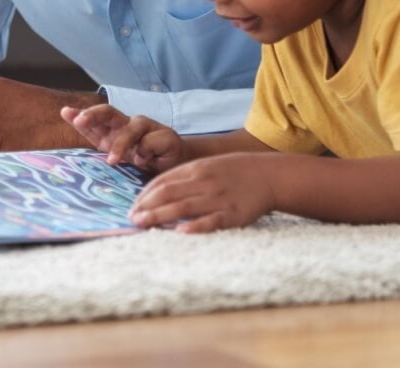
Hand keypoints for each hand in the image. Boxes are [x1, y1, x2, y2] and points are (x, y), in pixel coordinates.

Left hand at [61, 104, 186, 173]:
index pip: (94, 119)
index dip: (80, 115)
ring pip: (130, 128)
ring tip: (112, 161)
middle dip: (92, 114)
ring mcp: (147, 128)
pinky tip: (144, 162)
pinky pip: (151, 141)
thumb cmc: (144, 159)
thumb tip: (83, 137)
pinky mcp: (165, 135)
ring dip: (120, 144)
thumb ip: (102, 146)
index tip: (65, 112)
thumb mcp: (119, 156)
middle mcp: (128, 124)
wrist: (176, 165)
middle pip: (109, 112)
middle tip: (80, 121)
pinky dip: (146, 152)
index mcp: (114, 129)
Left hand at [130, 154, 275, 233]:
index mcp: (195, 169)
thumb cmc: (231, 173)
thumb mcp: (205, 167)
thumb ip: (182, 178)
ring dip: (160, 216)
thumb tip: (155, 193)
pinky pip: (212, 221)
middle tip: (131, 219)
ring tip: (144, 224)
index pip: (162, 182)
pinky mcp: (234, 215)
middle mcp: (204, 182)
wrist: (268, 175)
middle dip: (147, 207)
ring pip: (184, 207)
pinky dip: (196, 226)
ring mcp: (218, 198)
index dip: (145, 195)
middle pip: (168, 194)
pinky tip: (181, 232)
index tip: (132, 207)